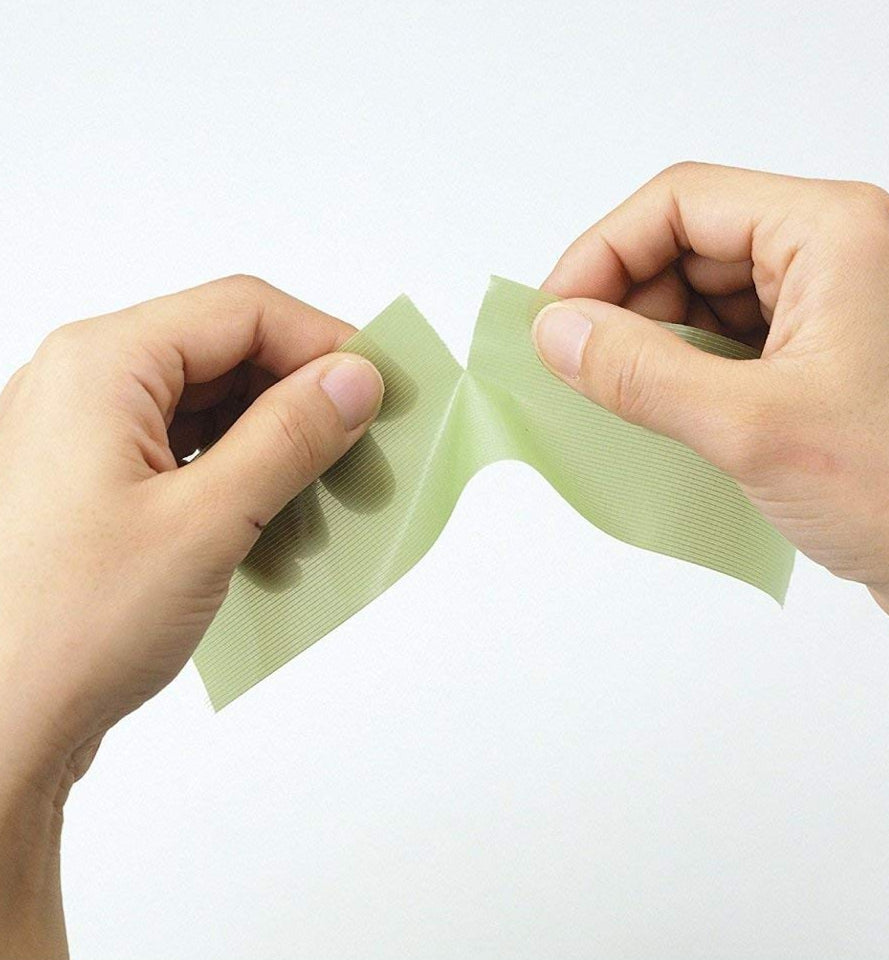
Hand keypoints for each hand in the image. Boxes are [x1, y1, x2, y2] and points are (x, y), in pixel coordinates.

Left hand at [0, 275, 382, 957]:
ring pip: (212, 404)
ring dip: (276, 442)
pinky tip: (272, 523)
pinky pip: (189, 448)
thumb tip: (355, 379)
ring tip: (322, 497)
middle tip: (364, 447)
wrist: (1, 724)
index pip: (243, 311)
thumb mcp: (207, 522)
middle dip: (303, 398)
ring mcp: (88, 432)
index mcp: (101, 365)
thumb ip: (290, 437)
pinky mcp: (98, 479)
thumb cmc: (68, 629)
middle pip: (227, 352)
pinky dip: (241, 475)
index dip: (324, 343)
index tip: (381, 389)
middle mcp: (86, 383)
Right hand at [534, 162, 888, 669]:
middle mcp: (831, 252)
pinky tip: (658, 409)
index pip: (681, 203)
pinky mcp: (818, 354)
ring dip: (649, 338)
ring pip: (702, 294)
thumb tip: (556, 332)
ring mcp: (827, 304)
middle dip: (623, 300)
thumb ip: (640, 372)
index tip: (554, 315)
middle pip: (687, 243)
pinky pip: (726, 338)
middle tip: (575, 363)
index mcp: (830, 233)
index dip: (602, 253)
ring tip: (614, 394)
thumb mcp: (750, 427)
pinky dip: (680, 366)